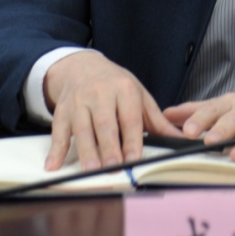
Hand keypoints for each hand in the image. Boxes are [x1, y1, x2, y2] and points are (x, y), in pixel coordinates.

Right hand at [42, 51, 182, 171]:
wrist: (81, 66)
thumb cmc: (115, 84)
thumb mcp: (139, 95)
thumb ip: (157, 119)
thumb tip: (182, 138)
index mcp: (124, 89)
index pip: (129, 118)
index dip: (132, 139)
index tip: (134, 157)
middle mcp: (100, 94)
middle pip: (105, 124)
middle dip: (109, 147)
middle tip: (113, 167)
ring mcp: (79, 102)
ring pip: (82, 128)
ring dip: (86, 150)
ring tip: (91, 169)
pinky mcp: (62, 110)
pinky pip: (58, 131)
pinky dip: (55, 150)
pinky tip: (52, 165)